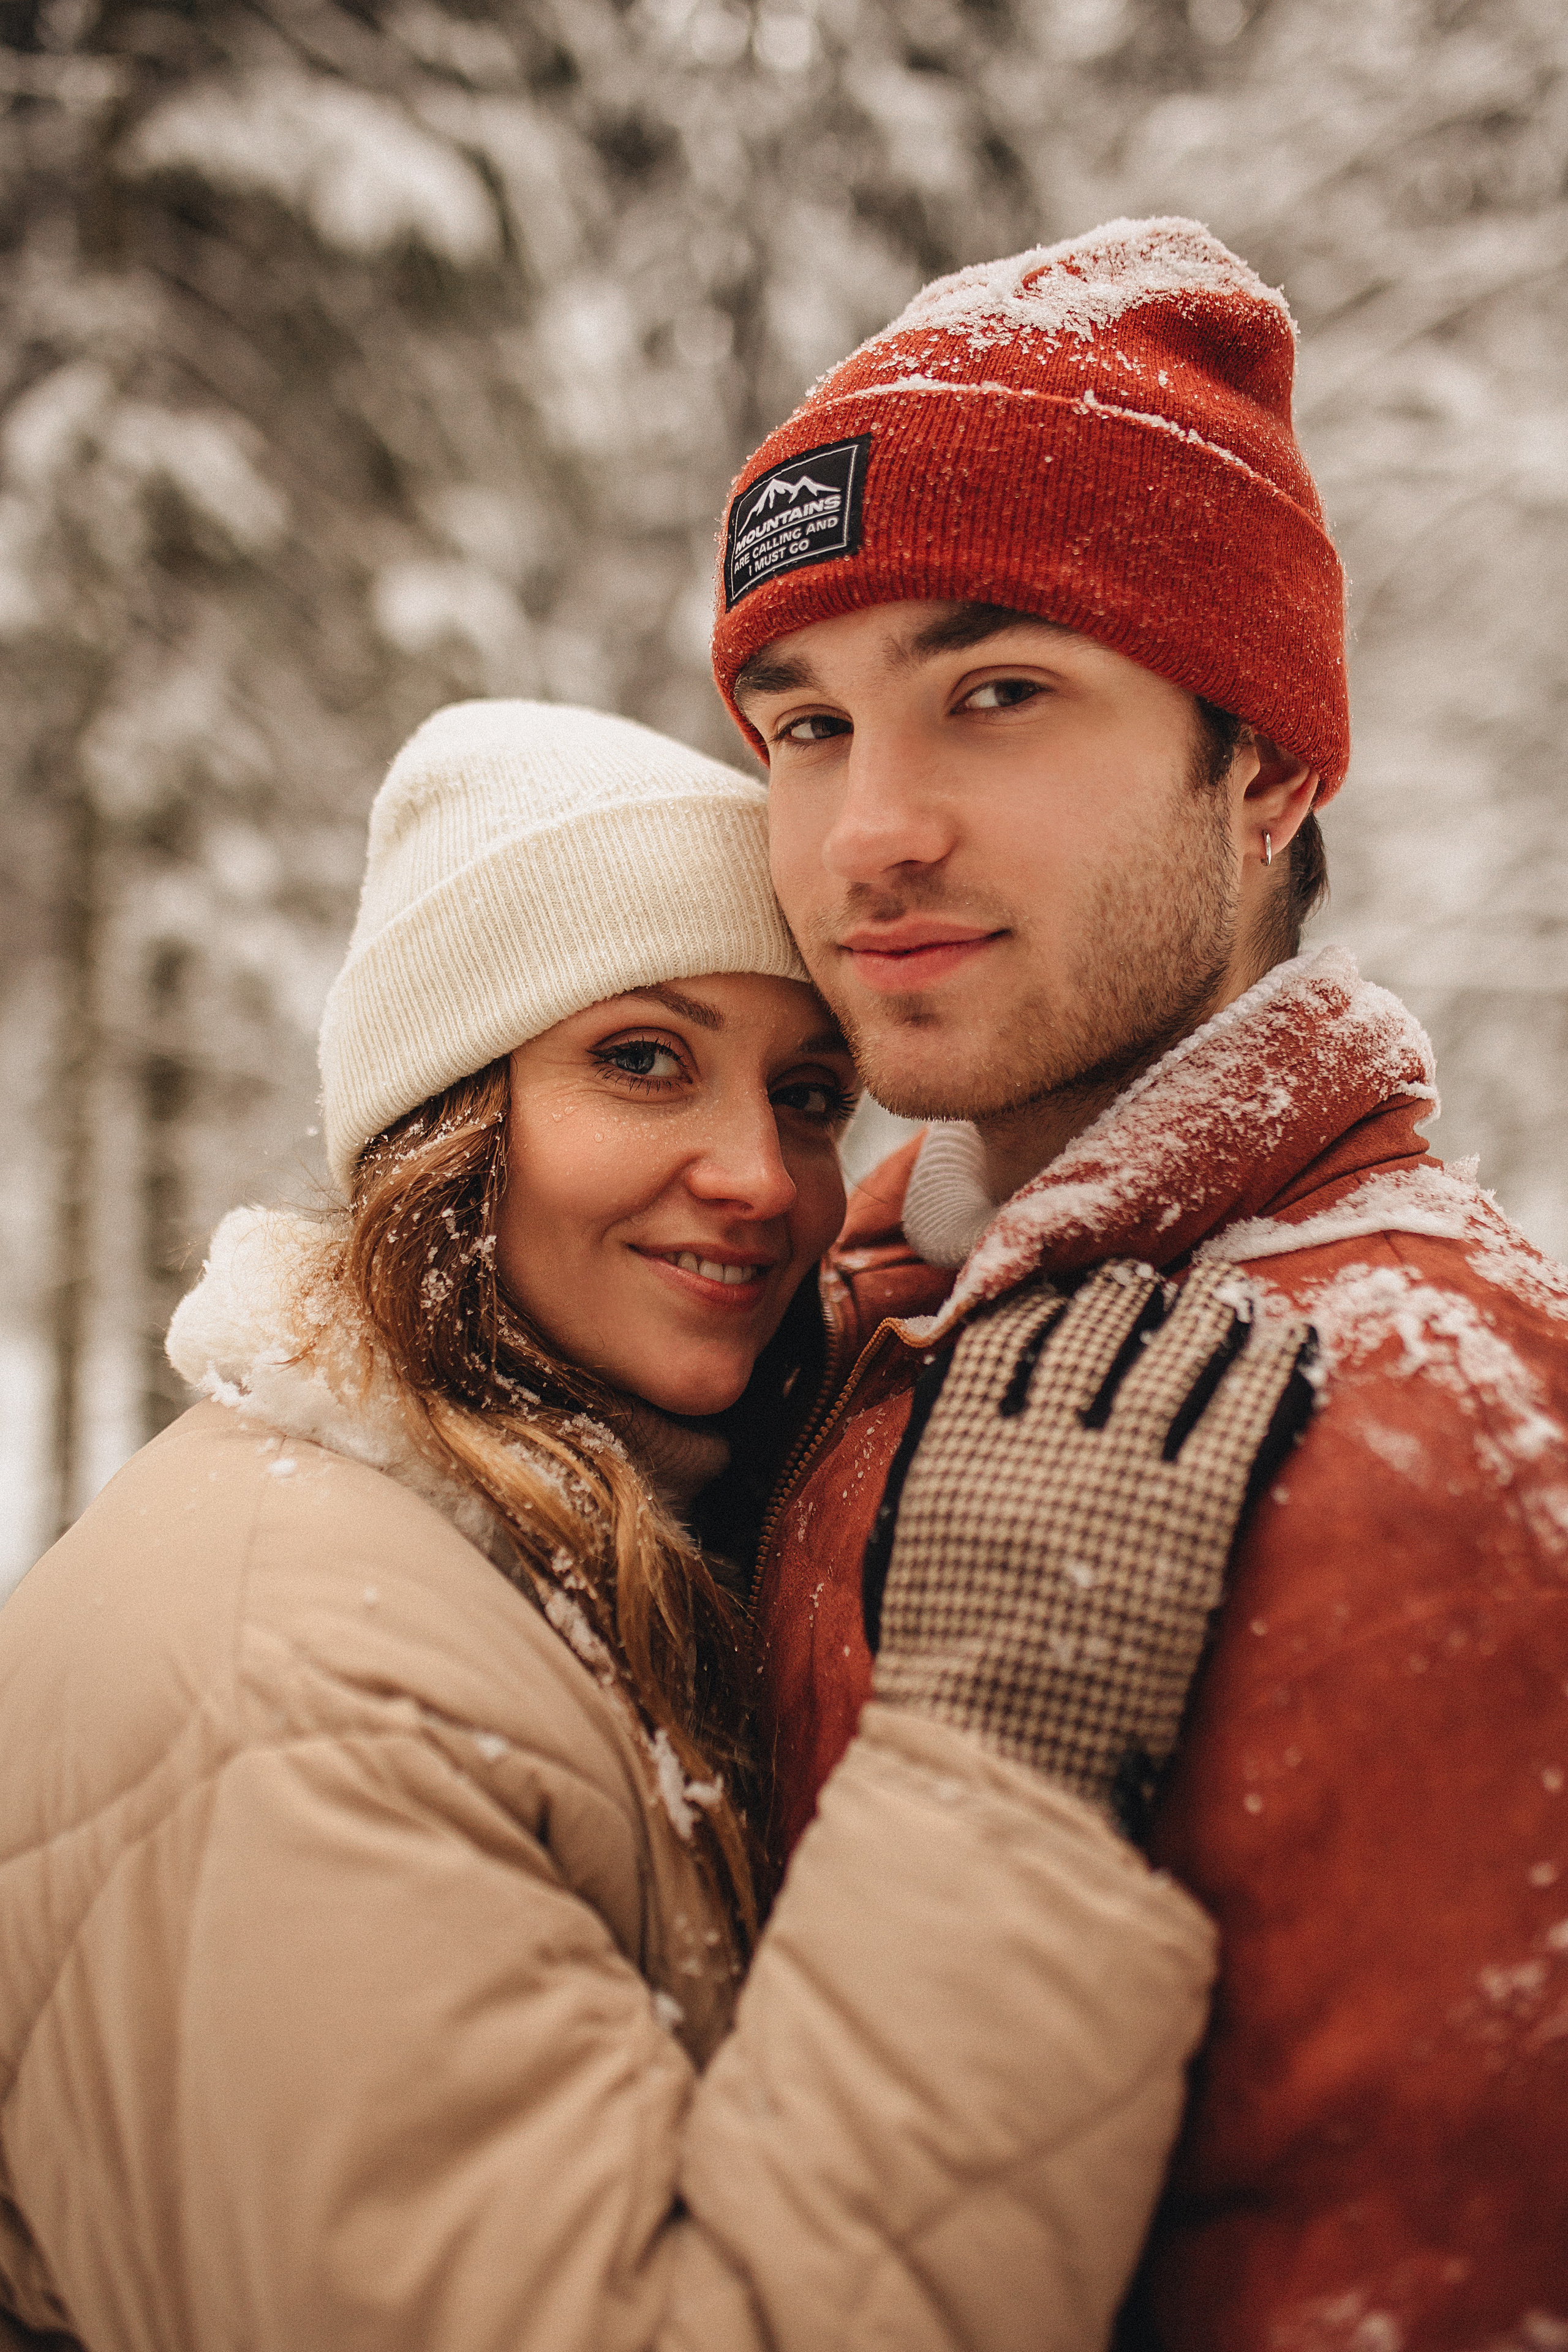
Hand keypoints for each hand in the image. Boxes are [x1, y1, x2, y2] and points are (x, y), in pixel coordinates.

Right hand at [864, 1261, 1317, 1835]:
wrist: (1002, 1757)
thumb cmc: (948, 1672)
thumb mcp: (913, 1551)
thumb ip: (937, 1471)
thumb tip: (958, 1407)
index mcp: (961, 1448)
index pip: (1003, 1339)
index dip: (1039, 1303)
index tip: (1060, 1287)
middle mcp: (1039, 1443)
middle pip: (1092, 1333)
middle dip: (1124, 1295)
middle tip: (1149, 1279)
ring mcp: (1119, 1474)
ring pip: (1171, 1356)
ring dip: (1204, 1312)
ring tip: (1225, 1292)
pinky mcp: (1193, 1516)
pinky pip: (1241, 1413)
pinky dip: (1268, 1367)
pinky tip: (1290, 1339)